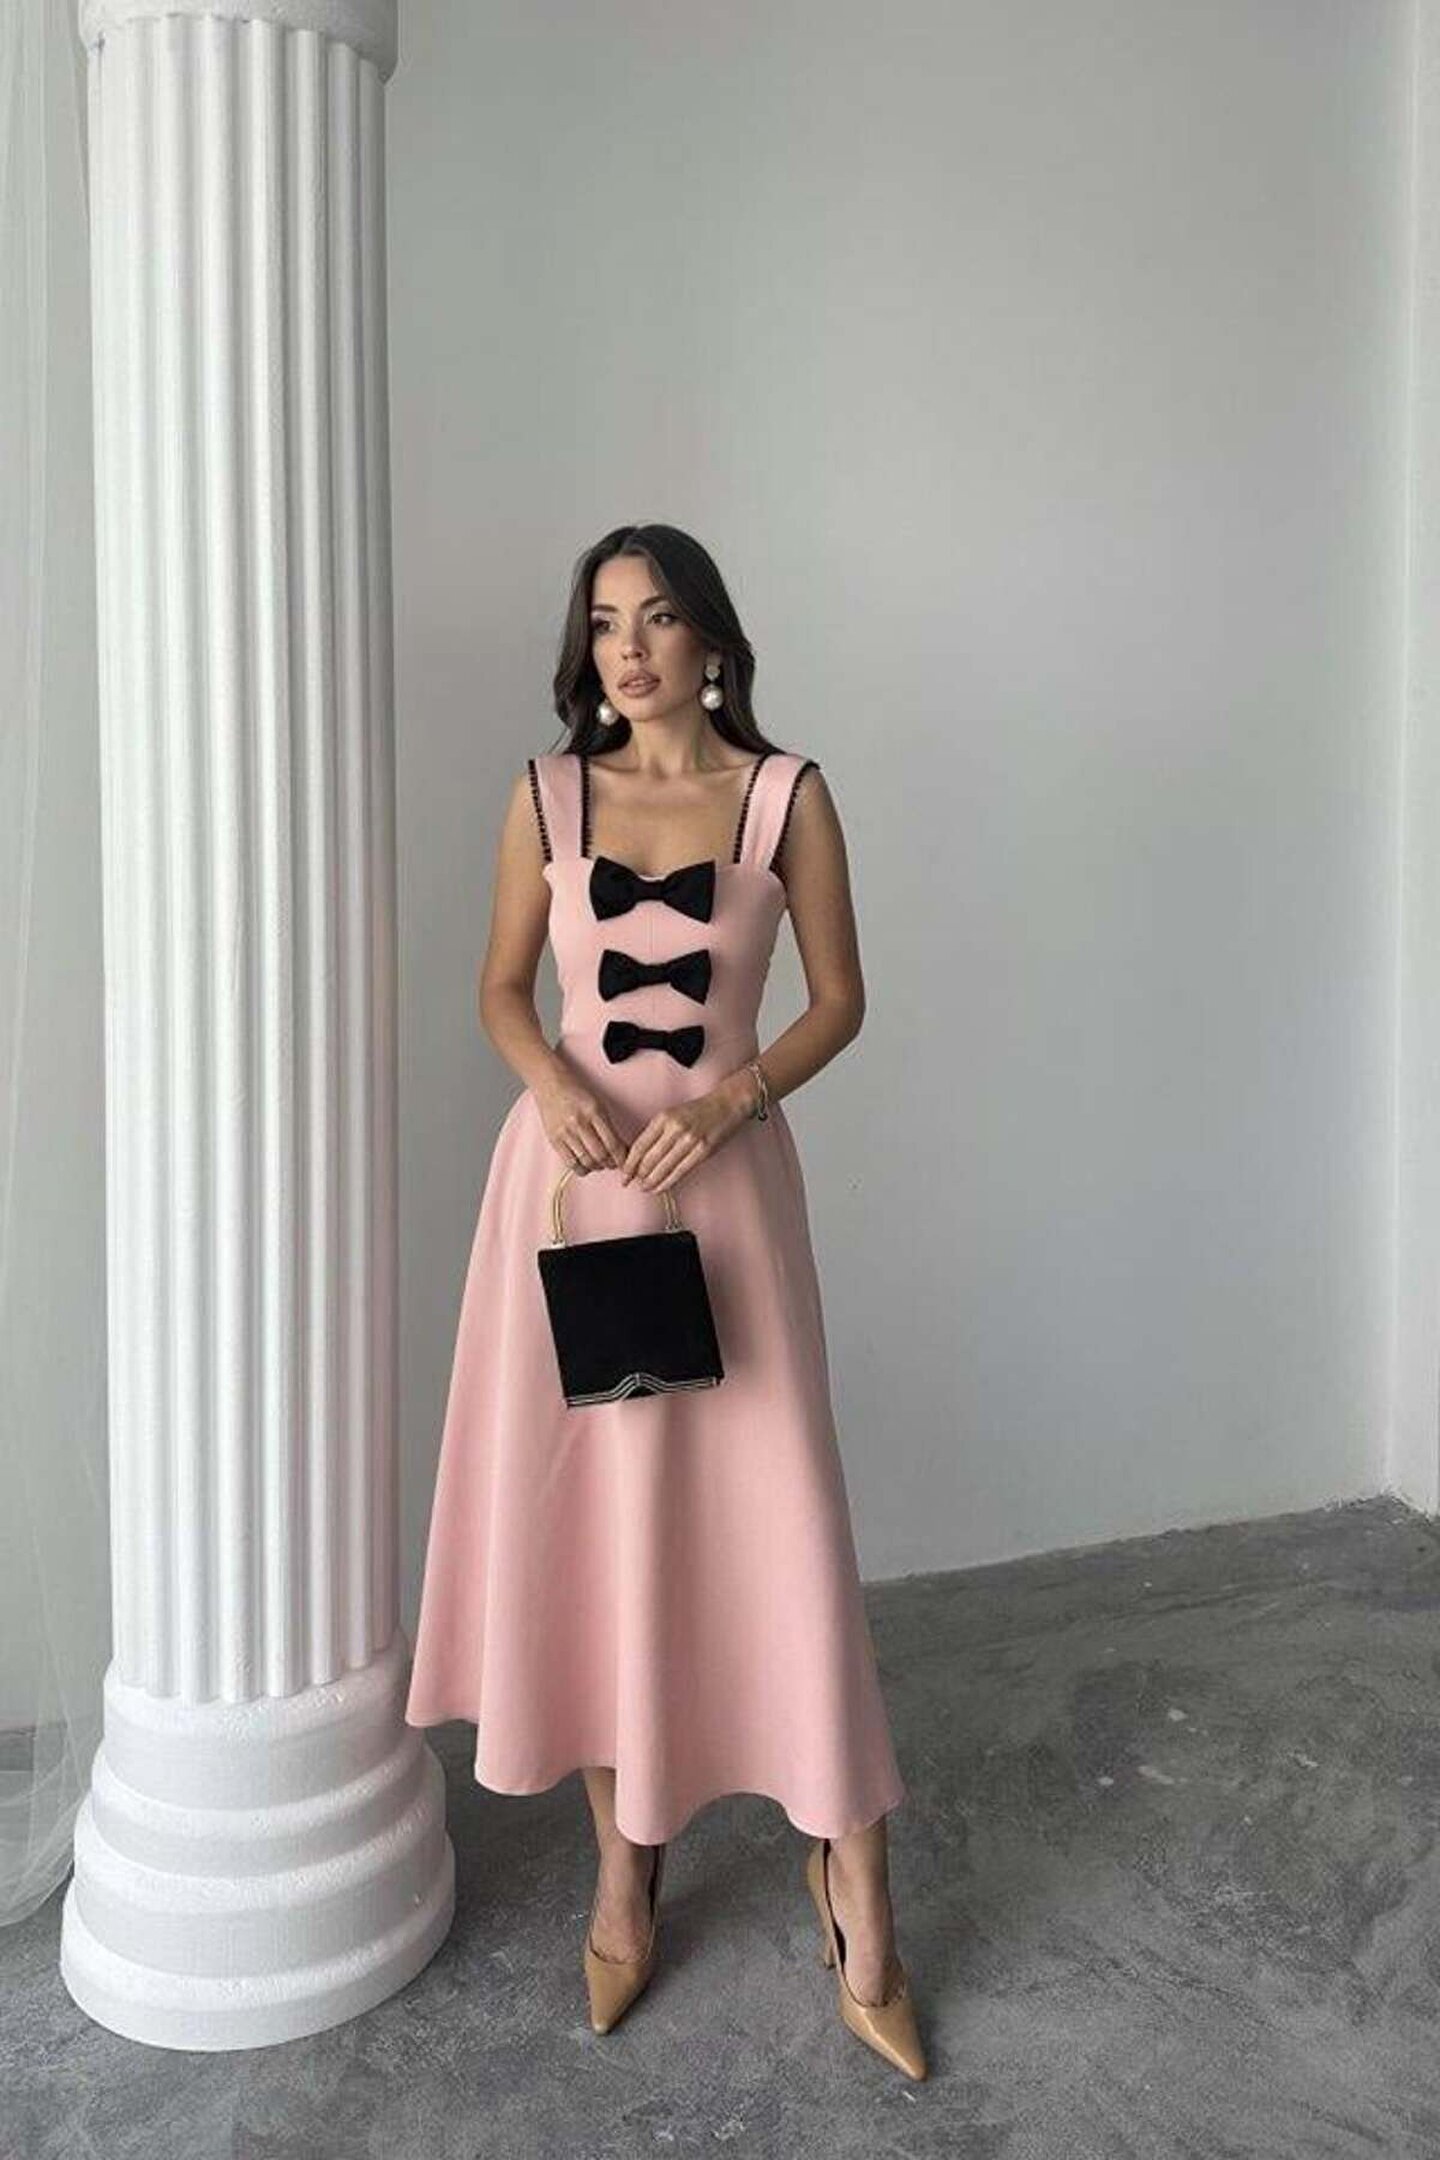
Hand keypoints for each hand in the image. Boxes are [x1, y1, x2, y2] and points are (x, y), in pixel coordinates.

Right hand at [533, 1069, 626, 1173]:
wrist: (550, 1085)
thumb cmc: (577, 1095)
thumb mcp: (598, 1105)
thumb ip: (608, 1127)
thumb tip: (622, 1150)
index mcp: (594, 1112)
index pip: (612, 1143)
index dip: (621, 1158)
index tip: (624, 1161)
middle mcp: (579, 1122)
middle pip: (600, 1155)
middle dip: (610, 1164)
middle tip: (613, 1164)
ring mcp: (565, 1132)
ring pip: (586, 1161)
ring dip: (596, 1167)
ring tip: (599, 1164)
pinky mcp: (554, 1140)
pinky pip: (570, 1163)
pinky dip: (581, 1169)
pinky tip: (585, 1164)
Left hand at [621, 1084, 748, 1193]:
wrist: (726, 1105)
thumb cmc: (698, 1110)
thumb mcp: (672, 1114)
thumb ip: (657, 1132)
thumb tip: (640, 1156)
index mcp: (663, 1118)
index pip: (640, 1146)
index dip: (629, 1164)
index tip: (624, 1174)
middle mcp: (675, 1129)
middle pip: (649, 1159)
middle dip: (638, 1175)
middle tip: (632, 1183)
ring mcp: (690, 1141)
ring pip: (664, 1168)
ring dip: (651, 1182)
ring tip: (645, 1189)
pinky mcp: (703, 1152)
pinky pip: (681, 1172)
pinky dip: (668, 1182)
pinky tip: (660, 1187)